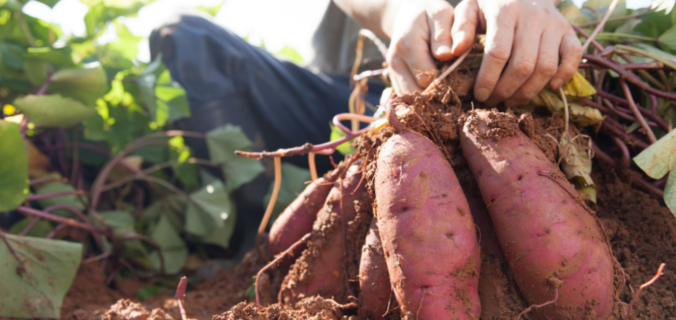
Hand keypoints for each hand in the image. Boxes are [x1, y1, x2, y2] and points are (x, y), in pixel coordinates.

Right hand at [385, 0, 455, 93]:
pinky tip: (436, 91)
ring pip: (411, 101)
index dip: (446, 82)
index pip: (427, 79)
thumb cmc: (429, 13)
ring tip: (446, 91)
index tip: (461, 77)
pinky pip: (408, 98)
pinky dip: (422, 99)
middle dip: (438, 95)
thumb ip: (444, 34)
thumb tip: (447, 55)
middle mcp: (395, 63)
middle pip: (417, 94)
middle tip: (456, 88)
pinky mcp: (394, 80)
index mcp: (407, 46)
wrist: (408, 15)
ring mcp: (392, 73)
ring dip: (429, 100)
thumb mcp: (441, 14)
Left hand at [450, 0, 581, 107]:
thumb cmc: (491, 2)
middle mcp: (533, 17)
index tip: (479, 94)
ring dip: (529, 91)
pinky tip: (549, 87)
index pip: (498, 53)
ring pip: (546, 67)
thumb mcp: (470, 7)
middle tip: (493, 101)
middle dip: (506, 90)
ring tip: (511, 100)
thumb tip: (455, 51)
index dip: (488, 79)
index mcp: (505, 11)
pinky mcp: (568, 30)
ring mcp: (554, 24)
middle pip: (523, 65)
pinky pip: (574, 56)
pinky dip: (565, 74)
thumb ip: (460, 27)